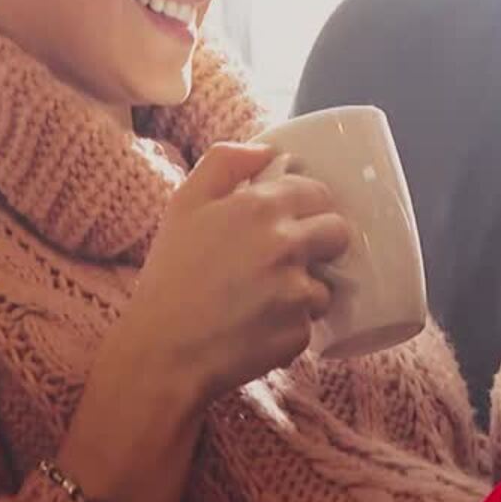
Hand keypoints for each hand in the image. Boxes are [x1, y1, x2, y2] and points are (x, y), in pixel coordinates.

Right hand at [119, 142, 353, 401]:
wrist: (162, 352)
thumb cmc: (171, 277)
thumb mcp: (184, 205)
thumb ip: (224, 162)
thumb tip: (269, 149)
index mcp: (260, 207)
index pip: (318, 193)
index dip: (309, 206)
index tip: (293, 221)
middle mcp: (286, 244)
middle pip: (338, 233)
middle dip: (322, 243)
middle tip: (288, 259)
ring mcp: (296, 290)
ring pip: (325, 283)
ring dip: (304, 290)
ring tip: (262, 300)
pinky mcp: (299, 332)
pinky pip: (309, 323)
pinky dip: (289, 326)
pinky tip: (257, 327)